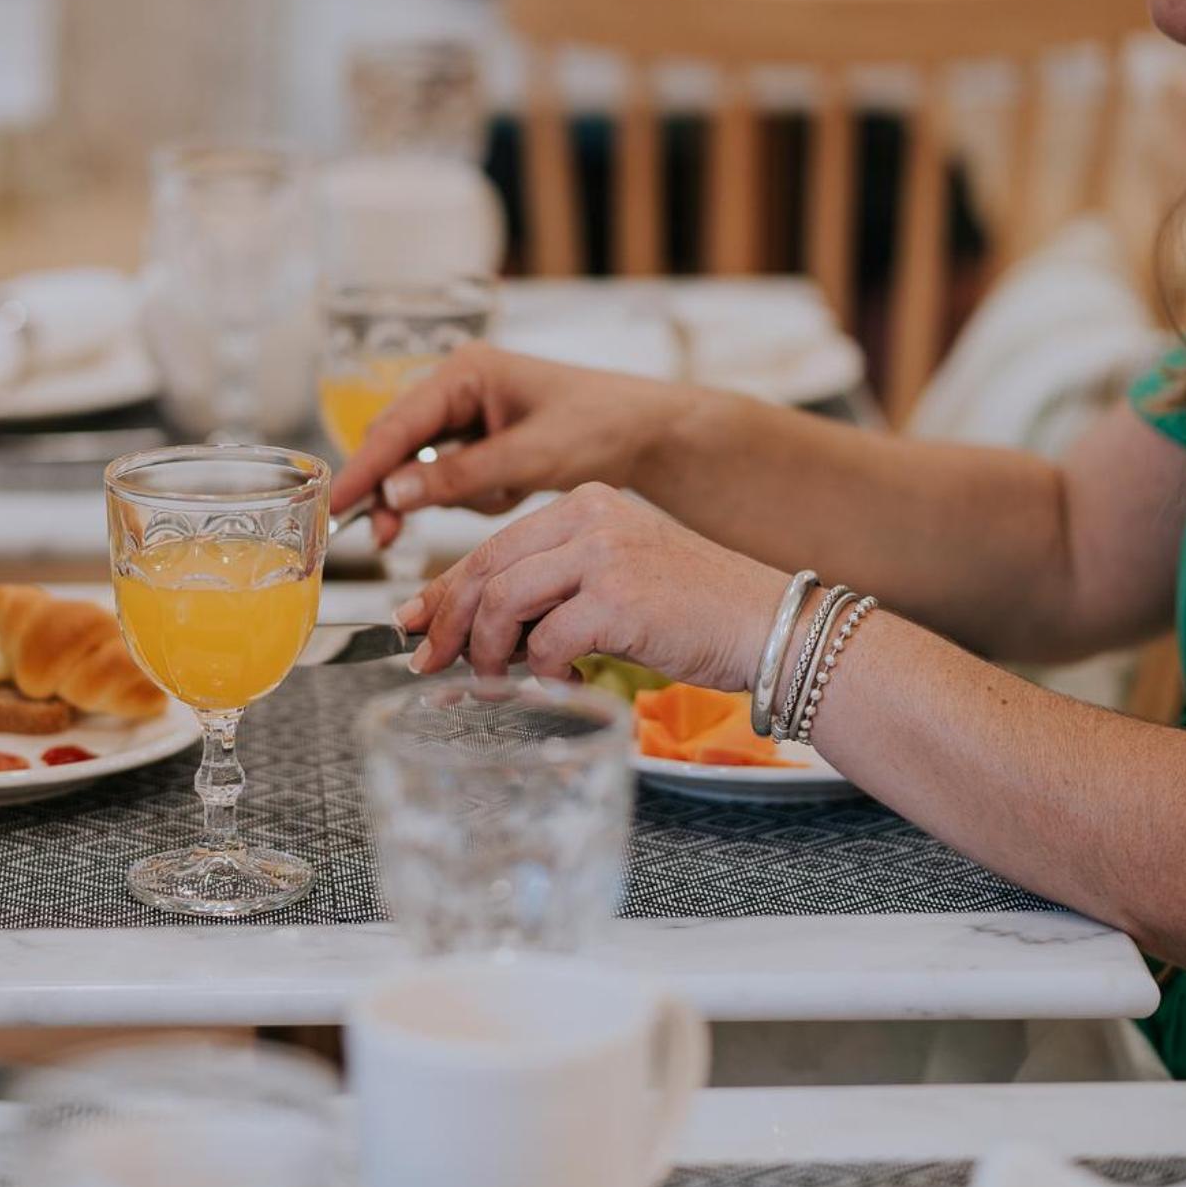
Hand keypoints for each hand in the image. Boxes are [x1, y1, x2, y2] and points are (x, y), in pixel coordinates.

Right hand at [331, 343, 677, 545]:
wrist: (647, 433)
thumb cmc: (599, 426)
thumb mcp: (530, 456)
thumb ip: (460, 475)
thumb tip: (394, 495)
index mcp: (465, 373)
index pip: (397, 425)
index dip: (363, 469)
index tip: (334, 503)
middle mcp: (457, 388)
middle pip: (398, 446)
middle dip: (398, 493)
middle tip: (386, 538)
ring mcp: (466, 415)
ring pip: (422, 468)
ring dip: (451, 496)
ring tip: (504, 494)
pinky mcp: (478, 442)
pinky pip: (451, 479)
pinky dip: (474, 496)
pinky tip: (513, 489)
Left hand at [400, 482, 782, 687]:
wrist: (770, 625)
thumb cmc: (693, 611)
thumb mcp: (613, 580)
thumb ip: (549, 590)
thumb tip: (471, 628)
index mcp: (583, 504)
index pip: (493, 546)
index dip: (445, 589)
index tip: (415, 624)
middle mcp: (589, 516)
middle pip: (485, 569)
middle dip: (447, 623)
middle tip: (429, 664)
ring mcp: (604, 554)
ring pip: (503, 603)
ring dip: (487, 654)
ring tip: (496, 683)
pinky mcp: (618, 598)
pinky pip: (546, 642)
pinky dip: (542, 673)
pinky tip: (566, 682)